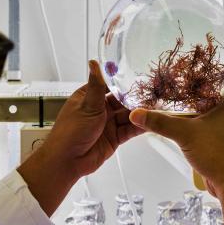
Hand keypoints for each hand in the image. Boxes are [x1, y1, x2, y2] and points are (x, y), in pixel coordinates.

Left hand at [18, 60, 141, 215]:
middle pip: (122, 101)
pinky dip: (139, 126)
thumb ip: (96, 86)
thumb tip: (94, 63)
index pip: (110, 86)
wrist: (67, 161)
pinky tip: (150, 122)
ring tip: (156, 107)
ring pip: (128, 115)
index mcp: (89, 97)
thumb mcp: (87, 105)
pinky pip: (129, 130)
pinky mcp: (114, 138)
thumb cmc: (70, 132)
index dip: (125, 82)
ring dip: (140, 113)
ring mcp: (108, 124)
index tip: (141, 77)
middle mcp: (100, 109)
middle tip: (153, 94)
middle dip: (136, 99)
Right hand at [129, 68, 223, 224]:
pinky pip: (215, 126)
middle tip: (200, 75)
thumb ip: (161, 123)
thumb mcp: (185, 134)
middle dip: (217, 83)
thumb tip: (138, 114)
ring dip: (210, 103)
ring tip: (192, 95)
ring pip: (222, 110)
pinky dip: (205, 121)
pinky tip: (191, 122)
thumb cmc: (218, 153)